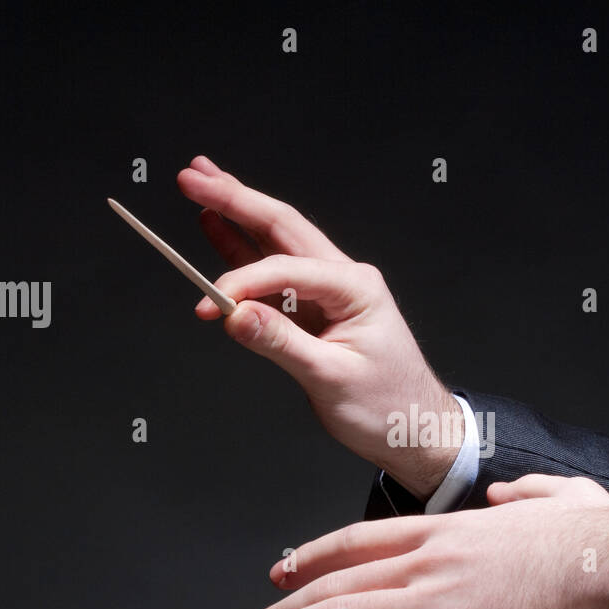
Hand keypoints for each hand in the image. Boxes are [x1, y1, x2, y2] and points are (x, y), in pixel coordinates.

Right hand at [176, 155, 458, 498]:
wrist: (416, 430)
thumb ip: (282, 344)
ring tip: (200, 184)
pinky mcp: (316, 309)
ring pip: (276, 242)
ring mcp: (330, 291)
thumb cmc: (389, 407)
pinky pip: (274, 272)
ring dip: (236, 212)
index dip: (241, 283)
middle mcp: (344, 279)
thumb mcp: (333, 379)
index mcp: (356, 288)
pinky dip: (243, 250)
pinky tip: (218, 229)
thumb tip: (235, 316)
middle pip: (282, 227)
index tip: (209, 306)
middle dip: (235, 199)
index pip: (285, 269)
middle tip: (192, 177)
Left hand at [222, 474, 608, 608]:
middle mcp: (428, 560)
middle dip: (281, 606)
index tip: (282, 568)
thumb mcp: (560, 495)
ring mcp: (434, 599)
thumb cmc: (597, 539)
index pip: (360, 540)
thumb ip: (524, 491)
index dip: (313, 555)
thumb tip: (503, 492)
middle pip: (335, 580)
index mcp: (449, 529)